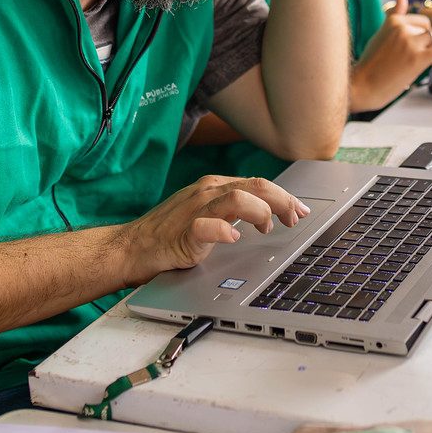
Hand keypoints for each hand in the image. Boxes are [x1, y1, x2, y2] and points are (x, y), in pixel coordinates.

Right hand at [120, 175, 310, 282]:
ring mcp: (194, 210)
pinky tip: (234, 239)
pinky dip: (225, 231)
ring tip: (269, 228)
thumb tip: (268, 216)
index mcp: (214, 187)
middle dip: (283, 200)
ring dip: (261, 212)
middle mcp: (207, 192)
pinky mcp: (183, 232)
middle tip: (297, 218)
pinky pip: (207, 226)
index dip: (284, 196)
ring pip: (238, 198)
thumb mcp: (207, 215)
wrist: (130, 248)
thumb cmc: (168, 234)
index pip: (258, 184)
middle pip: (256, 186)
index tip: (301, 210)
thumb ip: (233, 211)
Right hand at [350, 0, 431, 111]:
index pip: (421, 21)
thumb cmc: (371, 63)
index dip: (425, 33)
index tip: (422, 46)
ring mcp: (410, 43)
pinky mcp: (418, 58)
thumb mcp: (380, 34)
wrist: (363, 86)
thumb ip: (394, 16)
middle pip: (430, 28)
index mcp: (393, 21)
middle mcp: (402, 28)